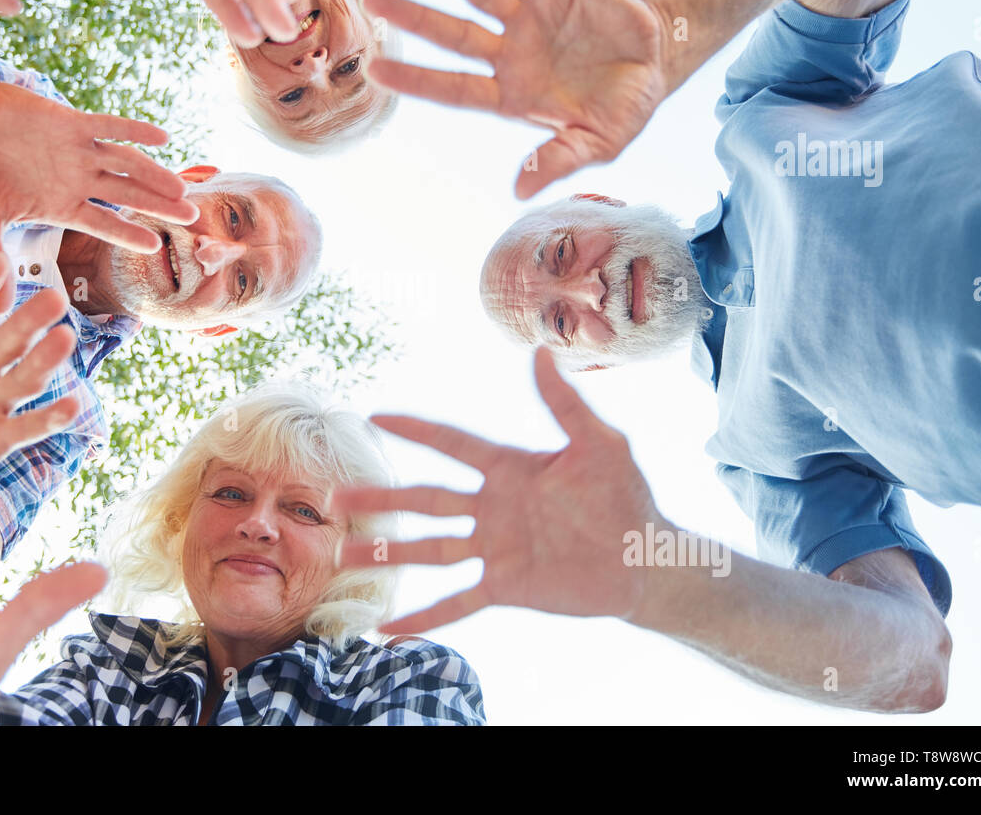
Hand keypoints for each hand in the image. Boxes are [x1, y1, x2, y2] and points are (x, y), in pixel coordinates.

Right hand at [0, 80, 199, 311]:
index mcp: (61, 205)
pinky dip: (132, 130)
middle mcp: (76, 180)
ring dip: (154, 174)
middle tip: (192, 218)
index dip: (128, 234)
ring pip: (126, 163)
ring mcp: (77, 150)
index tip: (155, 247)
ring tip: (182, 188)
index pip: (103, 224)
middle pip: (127, 195)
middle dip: (158, 206)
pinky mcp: (69, 121)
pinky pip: (107, 126)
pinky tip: (162, 138)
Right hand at [335, 348, 663, 633]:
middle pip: (424, 500)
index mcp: (509, 470)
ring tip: (342, 558)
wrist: (645, 559)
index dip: (415, 430)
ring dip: (386, 555)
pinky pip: (457, 603)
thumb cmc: (627, 496)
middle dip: (380, 500)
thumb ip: (566, 404)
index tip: (375, 416)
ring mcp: (495, 549)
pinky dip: (423, 617)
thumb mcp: (600, 444)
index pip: (452, 444)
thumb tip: (542, 352)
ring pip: (429, 550)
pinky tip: (387, 629)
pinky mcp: (506, 587)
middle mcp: (493, 508)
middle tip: (335, 501)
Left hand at [362, 0, 671, 197]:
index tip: (374, 71)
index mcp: (510, 95)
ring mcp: (529, 18)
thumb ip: (557, 161)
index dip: (417, 79)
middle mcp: (510, 54)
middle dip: (413, 18)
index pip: (453, 87)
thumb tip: (519, 191)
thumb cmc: (620, 112)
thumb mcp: (595, 146)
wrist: (657, 68)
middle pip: (452, 34)